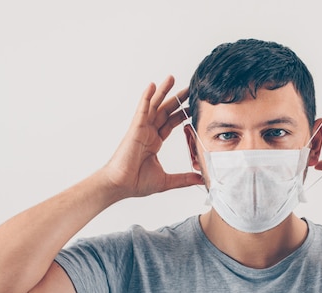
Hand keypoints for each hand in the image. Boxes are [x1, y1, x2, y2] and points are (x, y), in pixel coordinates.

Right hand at [102, 76, 202, 198]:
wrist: (120, 185)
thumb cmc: (136, 183)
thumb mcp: (167, 181)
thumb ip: (184, 179)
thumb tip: (200, 179)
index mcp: (154, 142)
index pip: (171, 123)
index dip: (182, 114)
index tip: (193, 106)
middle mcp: (148, 133)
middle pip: (165, 111)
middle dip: (177, 99)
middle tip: (189, 88)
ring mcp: (141, 130)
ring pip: (154, 106)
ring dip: (162, 92)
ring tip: (172, 78)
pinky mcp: (135, 129)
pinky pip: (142, 110)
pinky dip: (147, 97)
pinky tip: (152, 85)